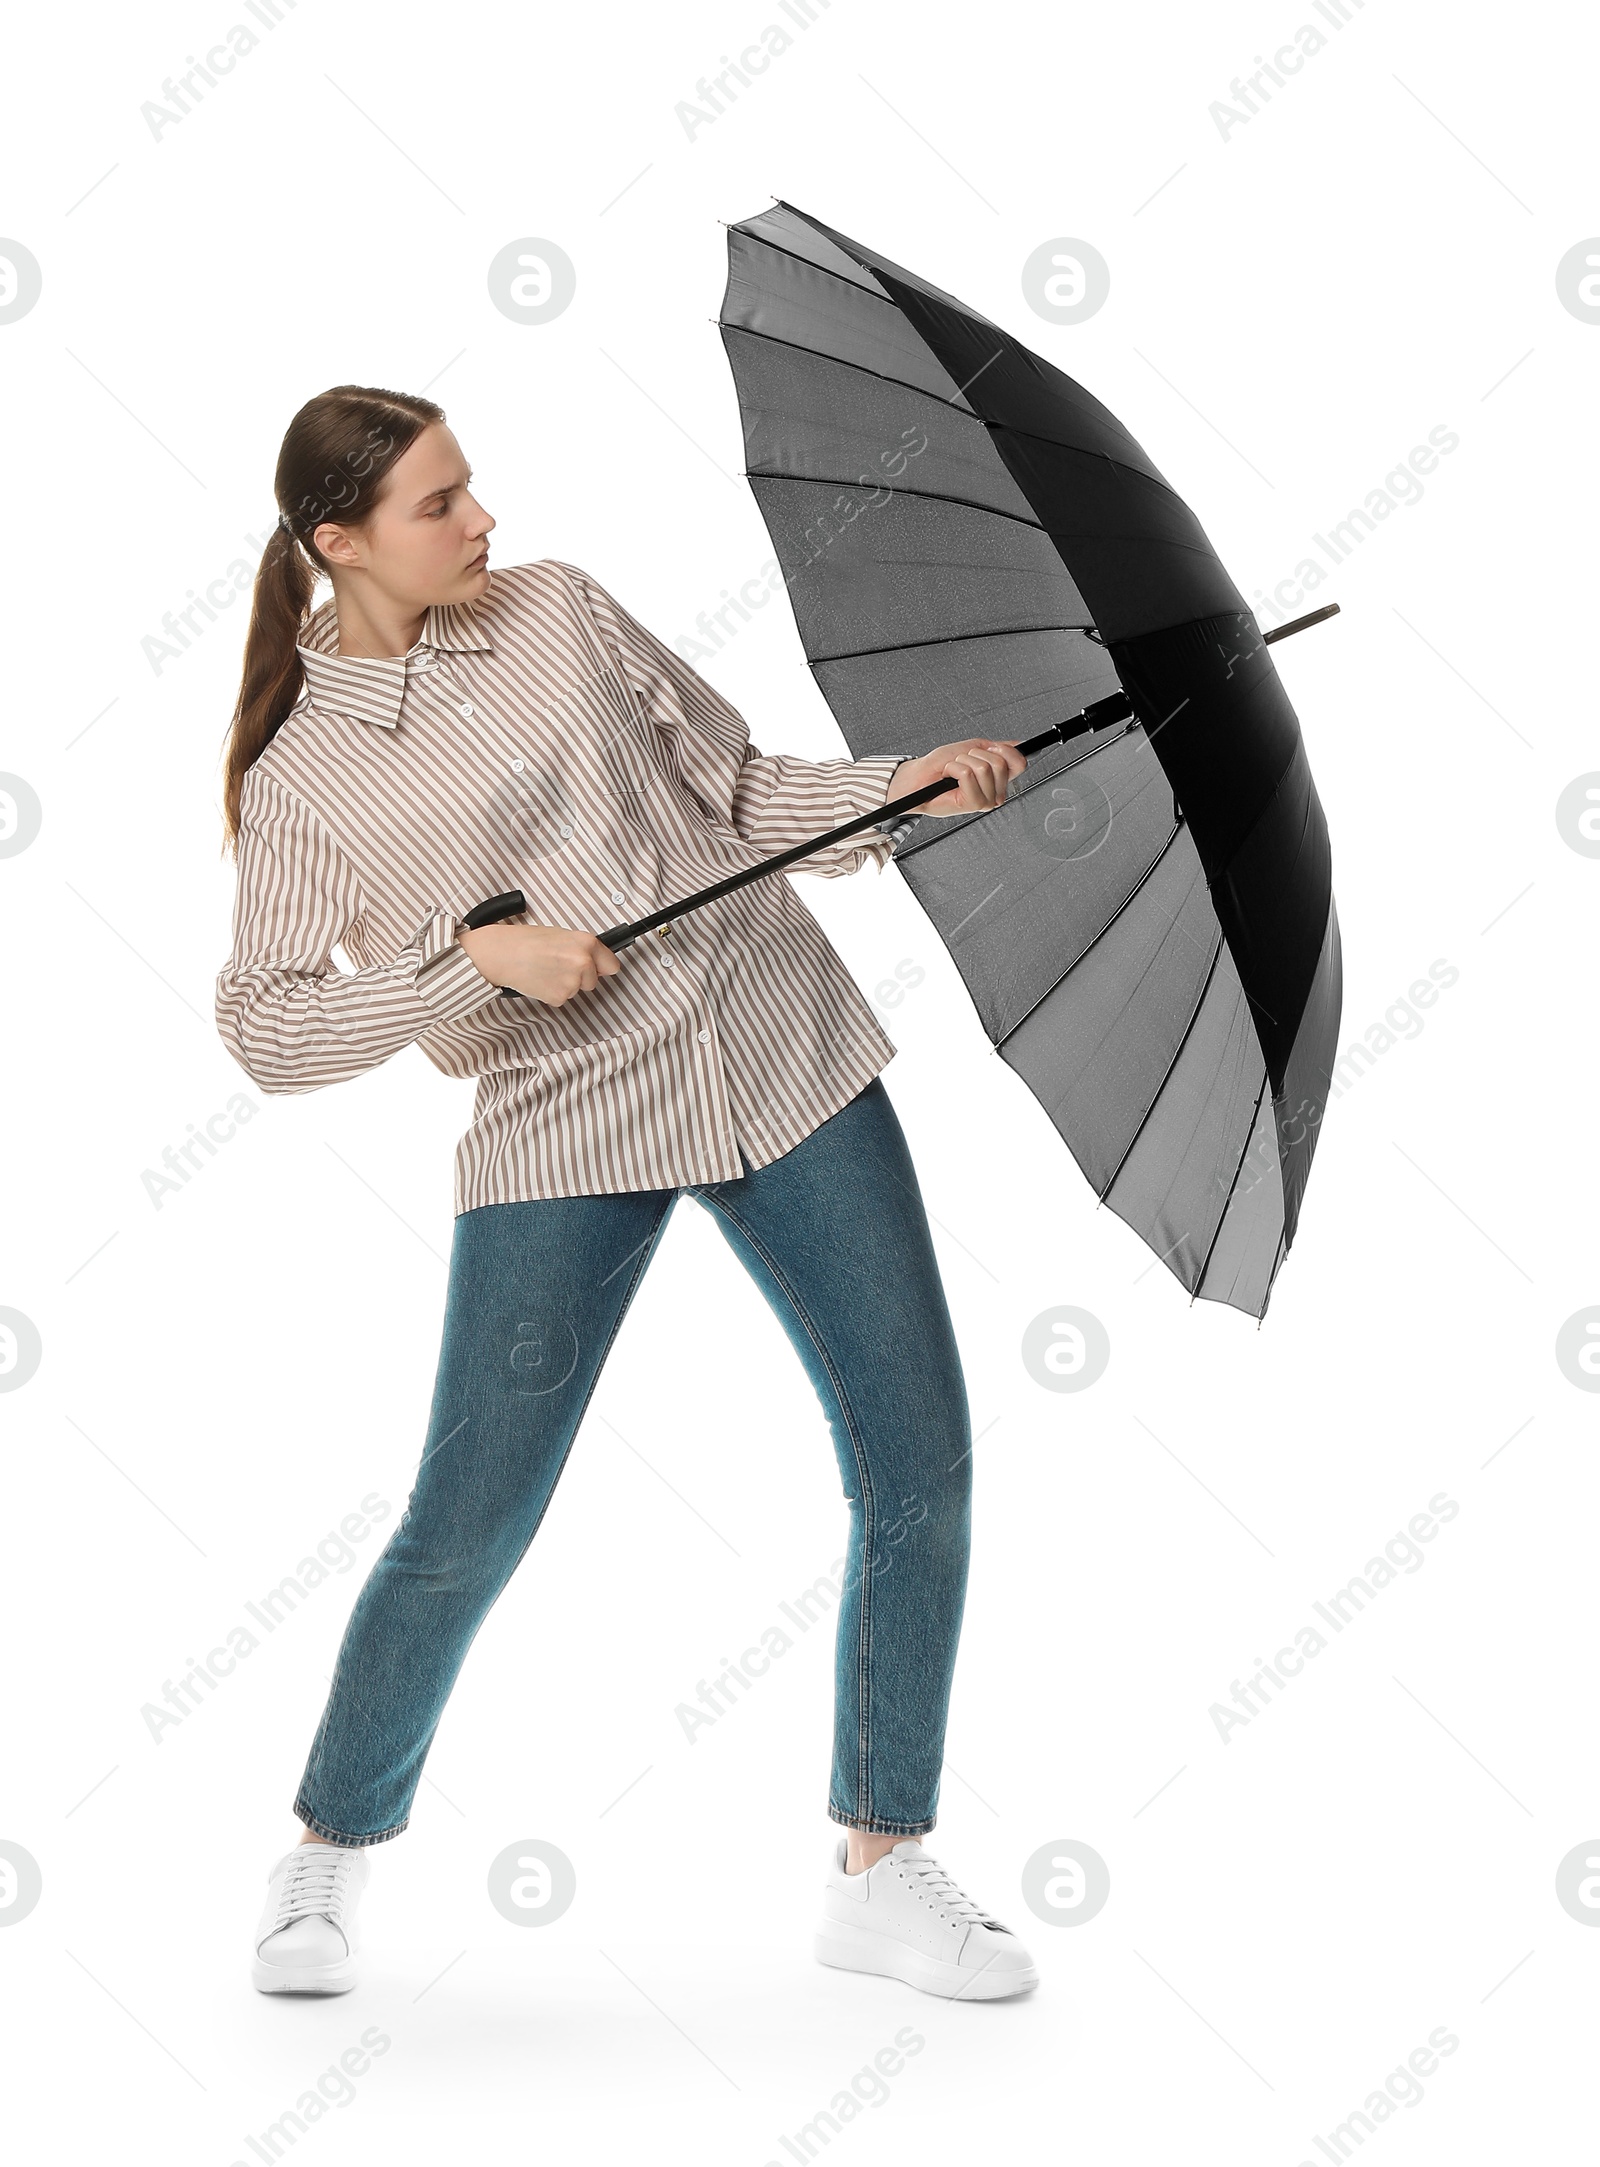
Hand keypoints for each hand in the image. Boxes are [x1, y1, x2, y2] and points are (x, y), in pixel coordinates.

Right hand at [456, 920, 621, 1004]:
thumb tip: (592, 959)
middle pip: (593, 981)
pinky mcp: (559, 997)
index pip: (611, 965)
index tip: (598, 969)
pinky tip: (539, 979)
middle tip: (557, 966)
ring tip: (545, 970)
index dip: (601, 967)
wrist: (501, 954)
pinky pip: (561, 999)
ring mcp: (573, 982)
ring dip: (563, 985)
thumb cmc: (524, 941)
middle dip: (579, 977)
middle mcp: (583, 962)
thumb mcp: (560, 935)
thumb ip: (580, 948)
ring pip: (576, 991)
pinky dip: (551, 993)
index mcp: (586, 942)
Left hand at [887, 738, 1025, 816]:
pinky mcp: (971, 804)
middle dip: (976, 754)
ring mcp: (985, 801)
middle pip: (1000, 763)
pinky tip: (949, 777)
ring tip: (953, 770)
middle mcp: (995, 793)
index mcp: (998, 780)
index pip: (1019, 763)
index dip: (1007, 750)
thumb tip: (1018, 744)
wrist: (919, 777)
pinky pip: (968, 775)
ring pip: (983, 768)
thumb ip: (997, 747)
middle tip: (963, 762)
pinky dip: (954, 769)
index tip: (991, 748)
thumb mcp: (973, 748)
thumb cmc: (941, 765)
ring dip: (962, 761)